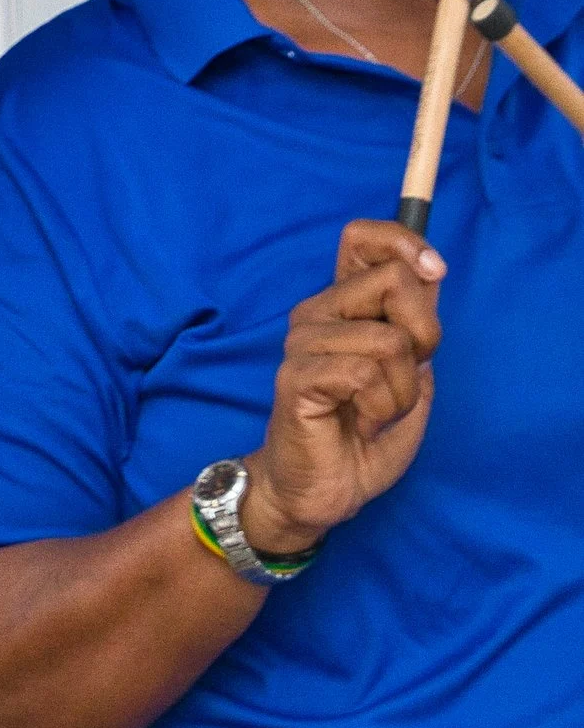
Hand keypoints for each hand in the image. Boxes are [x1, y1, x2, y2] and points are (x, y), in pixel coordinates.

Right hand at [244, 219, 444, 553]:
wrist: (323, 491)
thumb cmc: (362, 436)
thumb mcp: (410, 372)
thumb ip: (417, 325)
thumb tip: (429, 275)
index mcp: (342, 306)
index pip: (361, 237)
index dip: (404, 243)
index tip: (431, 273)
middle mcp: (317, 314)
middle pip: (392, 280)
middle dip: (425, 334)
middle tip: (403, 376)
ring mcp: (301, 344)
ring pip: (389, 337)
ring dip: (402, 387)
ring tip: (378, 409)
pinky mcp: (296, 378)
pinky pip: (364, 372)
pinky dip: (382, 404)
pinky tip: (362, 421)